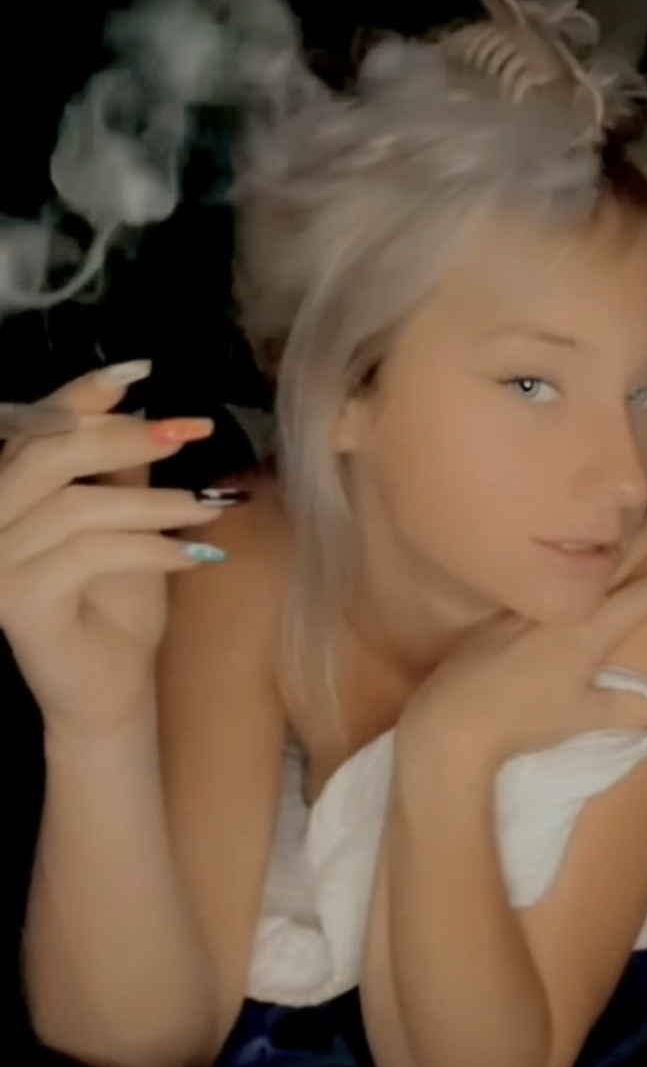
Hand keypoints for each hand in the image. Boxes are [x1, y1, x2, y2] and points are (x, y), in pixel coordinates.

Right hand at [0, 365, 226, 738]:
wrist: (108, 693)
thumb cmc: (115, 608)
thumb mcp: (128, 524)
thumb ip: (124, 473)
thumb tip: (150, 414)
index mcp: (8, 492)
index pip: (35, 427)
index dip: (83, 395)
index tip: (140, 373)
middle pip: (48, 456)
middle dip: (123, 437)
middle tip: (186, 434)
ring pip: (74, 507)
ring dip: (152, 502)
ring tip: (206, 509)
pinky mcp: (17, 601)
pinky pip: (88, 554)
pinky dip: (149, 547)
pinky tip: (194, 554)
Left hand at [395, 505, 646, 772]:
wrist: (452, 723)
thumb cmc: (523, 722)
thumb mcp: (580, 718)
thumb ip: (623, 711)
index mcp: (587, 632)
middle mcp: (560, 613)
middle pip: (611, 565)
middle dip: (643, 536)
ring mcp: (525, 614)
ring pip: (575, 570)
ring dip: (603, 549)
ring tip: (618, 529)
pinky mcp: (497, 624)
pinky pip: (539, 585)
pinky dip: (560, 571)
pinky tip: (556, 570)